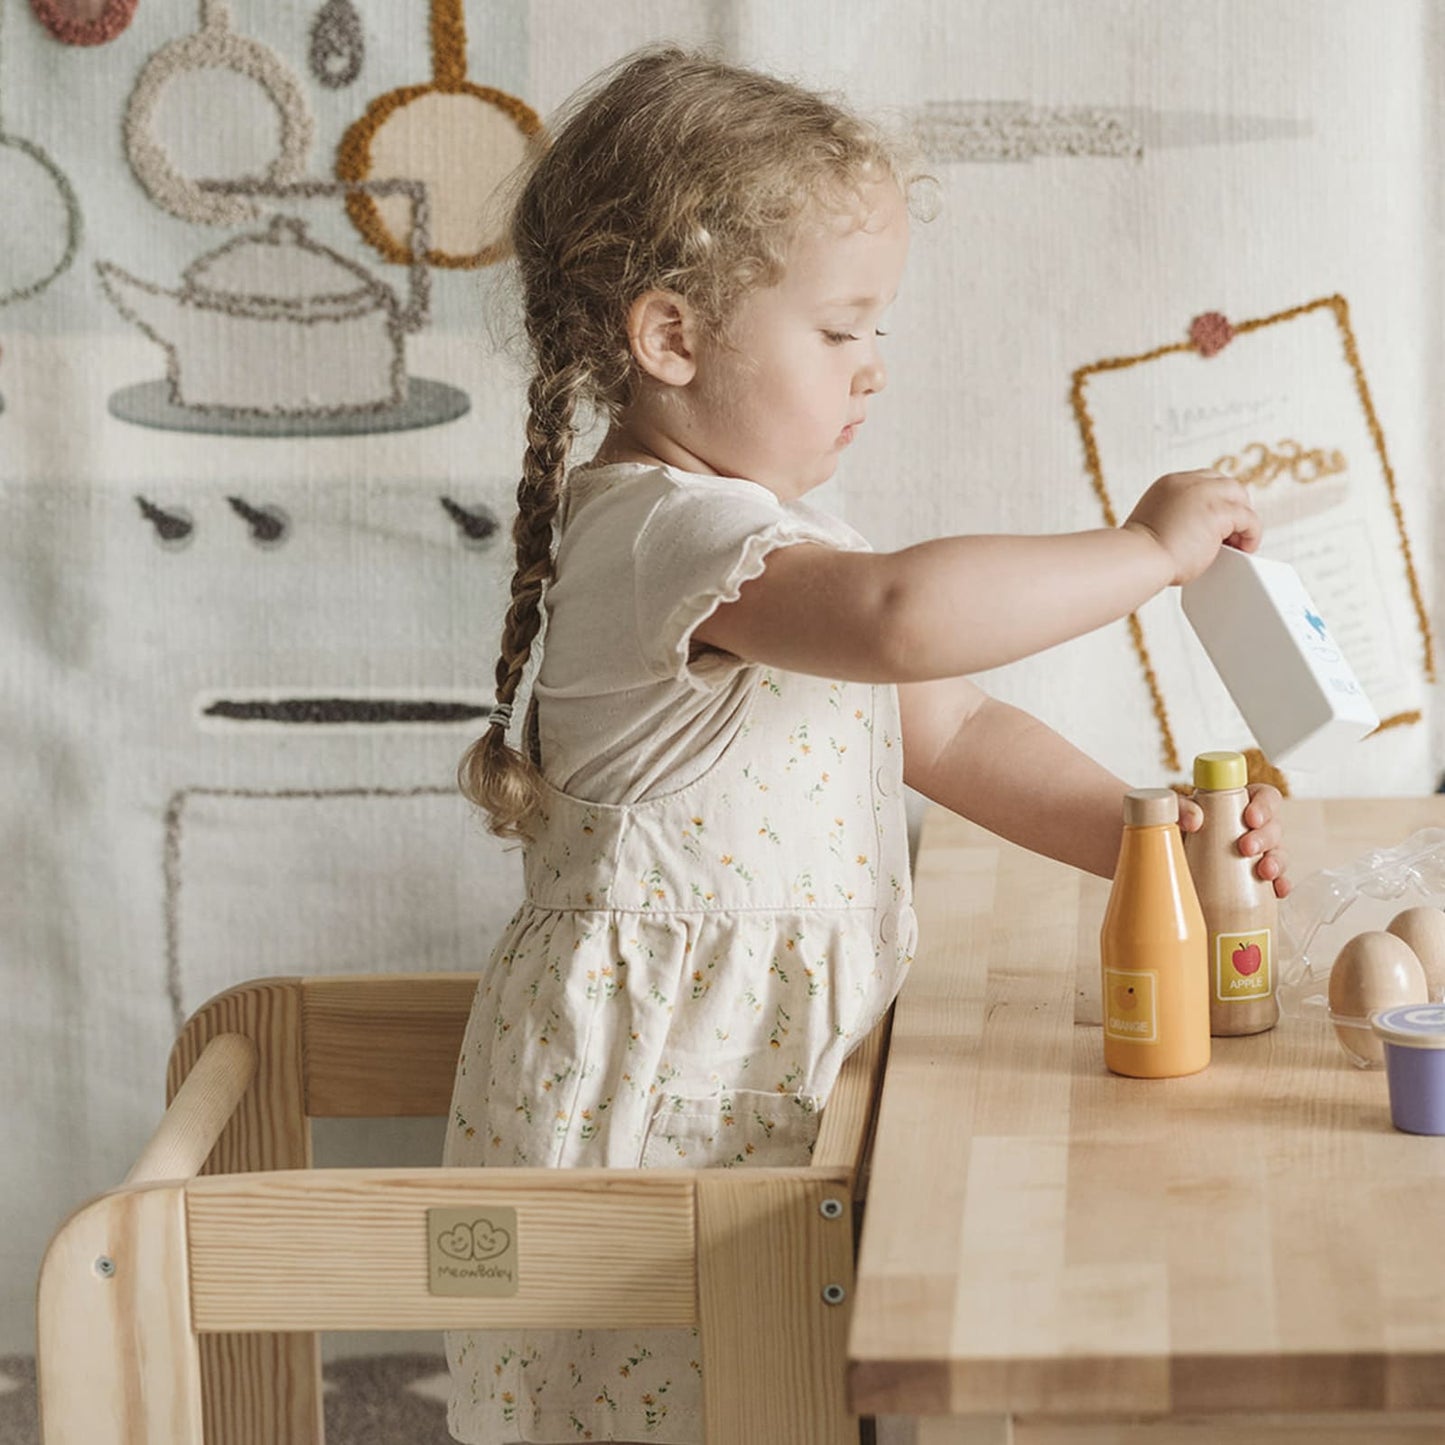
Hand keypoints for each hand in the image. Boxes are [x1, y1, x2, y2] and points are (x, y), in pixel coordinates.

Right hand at [1122, 469, 1261, 586]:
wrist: (1138, 559)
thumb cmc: (1141, 555)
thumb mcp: (1155, 526)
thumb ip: (1176, 520)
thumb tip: (1194, 535)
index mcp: (1169, 484)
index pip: (1204, 482)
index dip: (1215, 502)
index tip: (1216, 524)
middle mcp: (1187, 483)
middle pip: (1226, 485)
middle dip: (1232, 508)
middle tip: (1230, 535)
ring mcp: (1205, 494)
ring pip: (1240, 498)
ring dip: (1242, 520)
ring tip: (1237, 544)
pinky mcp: (1219, 511)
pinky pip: (1249, 519)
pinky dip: (1251, 535)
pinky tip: (1243, 550)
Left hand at [1178, 782, 1290, 898]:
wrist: (1171, 864)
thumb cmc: (1179, 832)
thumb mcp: (1176, 814)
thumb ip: (1181, 808)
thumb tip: (1194, 820)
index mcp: (1239, 805)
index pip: (1265, 796)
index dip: (1264, 805)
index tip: (1250, 818)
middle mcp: (1253, 828)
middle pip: (1274, 826)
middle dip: (1264, 837)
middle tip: (1245, 847)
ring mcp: (1259, 854)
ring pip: (1279, 853)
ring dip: (1276, 862)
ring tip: (1264, 872)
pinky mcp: (1259, 879)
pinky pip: (1278, 881)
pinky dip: (1281, 885)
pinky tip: (1277, 890)